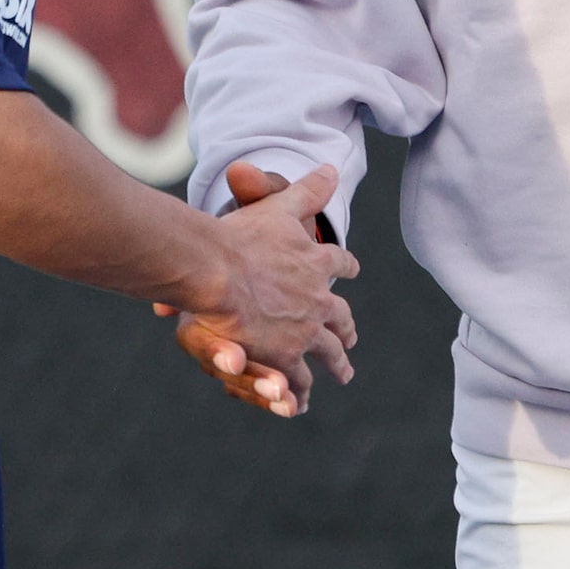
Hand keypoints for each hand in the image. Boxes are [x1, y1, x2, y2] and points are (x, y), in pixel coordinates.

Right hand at [154, 162, 355, 416]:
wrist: (218, 272)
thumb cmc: (239, 237)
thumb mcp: (277, 206)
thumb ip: (305, 190)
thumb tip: (334, 168)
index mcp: (316, 262)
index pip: (338, 263)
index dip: (344, 266)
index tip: (351, 270)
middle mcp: (318, 298)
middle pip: (341, 316)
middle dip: (346, 326)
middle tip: (350, 339)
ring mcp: (306, 330)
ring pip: (328, 351)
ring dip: (336, 362)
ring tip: (341, 371)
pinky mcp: (287, 357)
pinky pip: (300, 379)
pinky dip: (302, 390)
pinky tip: (302, 400)